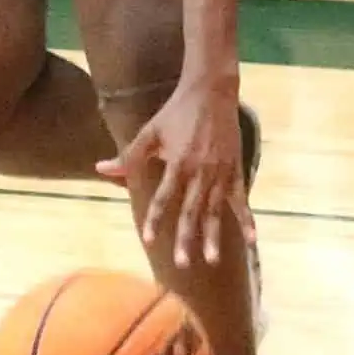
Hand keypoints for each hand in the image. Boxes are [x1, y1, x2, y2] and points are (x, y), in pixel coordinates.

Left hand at [98, 75, 250, 268]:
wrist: (212, 91)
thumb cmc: (176, 112)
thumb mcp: (150, 131)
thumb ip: (129, 156)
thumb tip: (101, 169)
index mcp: (178, 163)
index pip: (163, 197)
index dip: (155, 218)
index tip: (148, 241)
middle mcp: (200, 172)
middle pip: (191, 210)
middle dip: (187, 238)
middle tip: (182, 263)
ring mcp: (220, 172)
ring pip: (216, 210)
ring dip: (214, 236)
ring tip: (212, 260)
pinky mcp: (235, 169)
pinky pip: (241, 198)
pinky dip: (247, 218)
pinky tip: (252, 239)